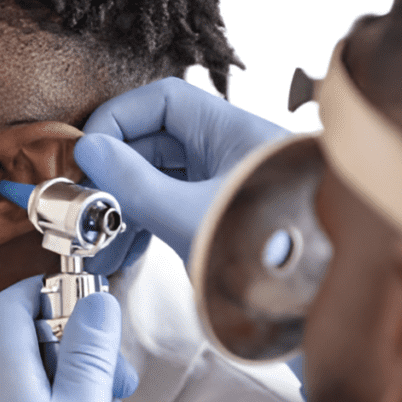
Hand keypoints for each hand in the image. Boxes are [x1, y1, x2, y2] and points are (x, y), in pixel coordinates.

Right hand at [75, 77, 288, 272]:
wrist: (317, 301)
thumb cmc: (268, 255)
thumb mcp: (189, 216)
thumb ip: (135, 182)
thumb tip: (90, 150)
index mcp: (234, 132)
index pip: (164, 100)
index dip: (119, 119)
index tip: (87, 151)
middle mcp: (231, 152)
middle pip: (159, 141)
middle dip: (116, 172)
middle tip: (85, 201)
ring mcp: (228, 186)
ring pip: (164, 179)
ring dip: (126, 206)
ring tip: (97, 242)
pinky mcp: (224, 218)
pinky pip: (175, 209)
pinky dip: (147, 226)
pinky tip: (123, 253)